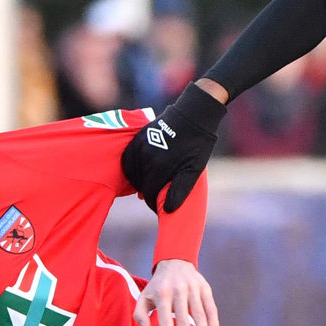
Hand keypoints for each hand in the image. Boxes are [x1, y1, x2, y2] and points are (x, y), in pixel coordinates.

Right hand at [121, 83, 227, 213]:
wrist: (192, 115)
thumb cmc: (197, 145)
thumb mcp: (193, 170)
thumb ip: (179, 189)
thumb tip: (167, 210)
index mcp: (160, 168)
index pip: (149, 194)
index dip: (154, 203)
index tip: (161, 206)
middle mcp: (146, 159)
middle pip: (141, 185)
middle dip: (148, 192)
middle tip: (159, 194)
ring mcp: (139, 148)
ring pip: (134, 174)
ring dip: (141, 180)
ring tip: (154, 181)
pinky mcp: (136, 140)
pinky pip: (129, 161)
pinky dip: (135, 169)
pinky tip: (144, 170)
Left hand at [133, 258, 220, 325]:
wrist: (175, 261)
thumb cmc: (158, 285)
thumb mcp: (144, 296)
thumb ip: (139, 313)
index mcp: (161, 295)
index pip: (166, 323)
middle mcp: (178, 292)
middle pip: (183, 322)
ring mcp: (193, 289)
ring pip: (200, 316)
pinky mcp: (205, 288)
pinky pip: (211, 307)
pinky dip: (213, 322)